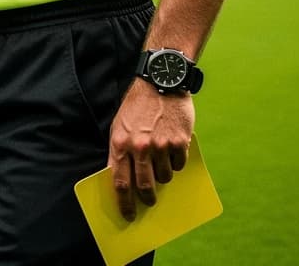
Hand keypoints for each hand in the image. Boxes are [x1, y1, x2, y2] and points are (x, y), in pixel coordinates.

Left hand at [107, 81, 194, 220]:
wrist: (160, 82)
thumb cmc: (137, 106)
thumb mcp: (120, 125)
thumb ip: (120, 151)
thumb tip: (123, 180)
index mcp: (119, 143)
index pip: (119, 182)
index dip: (123, 203)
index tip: (127, 215)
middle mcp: (139, 146)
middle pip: (143, 186)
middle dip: (147, 198)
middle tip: (149, 201)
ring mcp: (160, 145)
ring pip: (164, 177)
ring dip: (163, 176)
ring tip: (161, 160)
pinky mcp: (179, 142)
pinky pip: (178, 165)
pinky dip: (176, 162)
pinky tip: (173, 148)